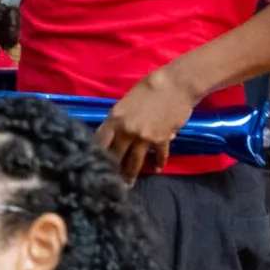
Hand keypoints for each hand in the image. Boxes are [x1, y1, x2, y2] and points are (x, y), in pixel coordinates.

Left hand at [97, 64, 203, 180]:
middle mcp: (127, 131)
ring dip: (131, 175)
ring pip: (134, 162)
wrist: (176, 84)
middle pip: (115, 156)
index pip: (99, 141)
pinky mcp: (161, 140)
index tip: (93, 164)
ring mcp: (144, 137)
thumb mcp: (126, 101)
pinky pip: (159, 156)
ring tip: (128, 184)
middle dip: (111, 170)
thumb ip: (118, 118)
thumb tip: (115, 133)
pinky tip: (158, 168)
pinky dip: (159, 163)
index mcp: (115, 118)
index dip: (95, 154)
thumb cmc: (149, 86)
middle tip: (109, 181)